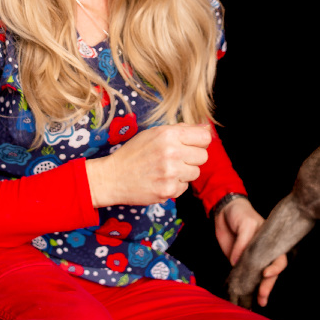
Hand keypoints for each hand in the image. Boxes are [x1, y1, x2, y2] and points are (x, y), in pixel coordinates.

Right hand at [85, 123, 210, 207]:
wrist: (113, 176)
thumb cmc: (134, 152)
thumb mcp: (154, 133)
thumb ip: (181, 129)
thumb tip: (206, 127)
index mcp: (168, 134)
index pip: (204, 137)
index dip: (200, 142)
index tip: (192, 145)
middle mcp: (172, 152)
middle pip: (203, 156)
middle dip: (192, 158)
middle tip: (176, 158)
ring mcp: (171, 173)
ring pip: (195, 173)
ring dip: (184, 172)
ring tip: (166, 169)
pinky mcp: (168, 191)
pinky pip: (184, 187)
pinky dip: (175, 185)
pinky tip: (161, 180)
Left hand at [215, 196, 286, 306]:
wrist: (224, 210)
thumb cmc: (240, 213)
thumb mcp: (245, 223)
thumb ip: (243, 242)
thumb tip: (236, 262)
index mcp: (270, 242)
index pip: (279, 258)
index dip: (275, 268)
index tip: (265, 274)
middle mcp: (263, 252)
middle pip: (270, 271)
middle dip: (268, 285)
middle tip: (262, 295)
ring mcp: (251, 258)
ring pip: (259, 276)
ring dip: (260, 289)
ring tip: (260, 301)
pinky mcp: (239, 261)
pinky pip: (244, 275)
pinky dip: (246, 285)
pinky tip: (246, 294)